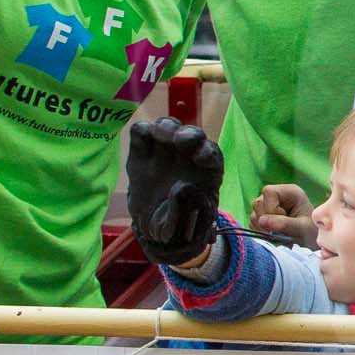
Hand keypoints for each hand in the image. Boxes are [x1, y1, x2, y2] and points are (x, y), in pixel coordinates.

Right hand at [125, 117, 224, 267]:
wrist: (152, 227)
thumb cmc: (178, 225)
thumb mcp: (183, 226)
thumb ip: (184, 210)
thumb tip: (182, 188)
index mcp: (207, 171)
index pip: (212, 155)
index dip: (208, 153)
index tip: (201, 158)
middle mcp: (189, 156)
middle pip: (193, 136)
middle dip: (190, 135)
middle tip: (182, 140)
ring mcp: (166, 151)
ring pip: (170, 128)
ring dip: (168, 128)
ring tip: (162, 134)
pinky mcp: (142, 152)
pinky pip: (142, 133)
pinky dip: (142, 130)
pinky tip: (142, 135)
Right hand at [252, 183, 316, 248]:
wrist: (311, 242)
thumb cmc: (311, 233)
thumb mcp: (302, 229)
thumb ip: (284, 224)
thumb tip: (262, 221)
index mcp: (290, 192)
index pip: (269, 192)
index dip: (271, 208)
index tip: (282, 221)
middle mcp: (276, 196)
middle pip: (258, 203)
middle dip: (267, 220)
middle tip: (282, 231)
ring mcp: (267, 206)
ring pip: (254, 215)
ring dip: (264, 228)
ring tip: (280, 235)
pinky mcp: (262, 217)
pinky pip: (252, 224)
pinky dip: (261, 232)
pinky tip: (274, 236)